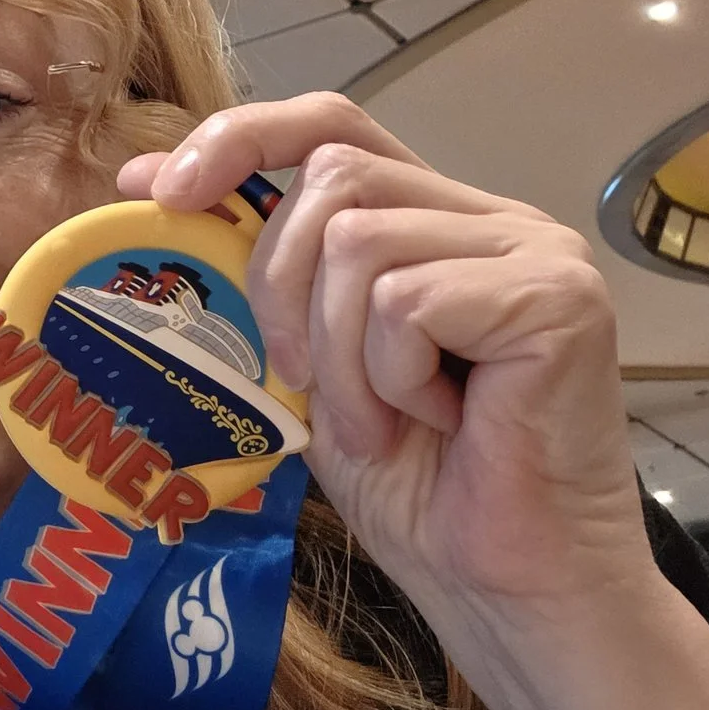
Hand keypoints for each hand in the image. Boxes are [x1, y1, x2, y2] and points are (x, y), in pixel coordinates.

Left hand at [119, 92, 708, 709]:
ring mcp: (535, 250)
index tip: (159, 189)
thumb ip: (257, 272)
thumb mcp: (307, 361)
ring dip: (341, 354)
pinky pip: (406, 302)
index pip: (333, 123)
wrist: (504, 585)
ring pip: (358, 242)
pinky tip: (442, 425)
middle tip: (309, 385)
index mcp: (436, 221)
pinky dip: (391, 378)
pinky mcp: (558, 295)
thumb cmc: (415, 485)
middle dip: (282, 287)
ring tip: (388, 421)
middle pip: (332, 178)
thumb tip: (149, 181)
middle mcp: (493, 218)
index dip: (242, 137)